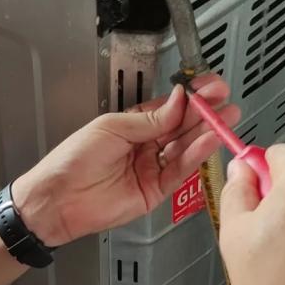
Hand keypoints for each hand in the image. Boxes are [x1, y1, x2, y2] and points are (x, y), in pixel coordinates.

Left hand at [13, 75, 239, 244]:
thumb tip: (178, 101)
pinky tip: (209, 140)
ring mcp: (150, 168)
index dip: (189, 97)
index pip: (167, 108)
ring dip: (206, 132)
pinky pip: (180, 170)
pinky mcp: (155, 190)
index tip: (208, 86)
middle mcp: (143, 145)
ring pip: (185, 147)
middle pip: (181, 126)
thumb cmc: (72, 160)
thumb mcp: (112, 128)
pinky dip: (196, 154)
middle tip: (224, 99)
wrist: (58, 198)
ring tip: (226, 117)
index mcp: (130, 125)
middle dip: (204, 112)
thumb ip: (149, 118)